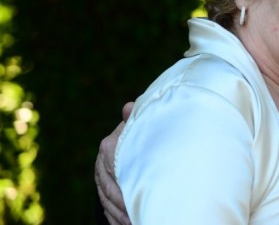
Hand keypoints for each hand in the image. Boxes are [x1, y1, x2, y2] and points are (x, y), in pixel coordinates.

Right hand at [95, 102, 133, 224]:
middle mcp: (101, 164)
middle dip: (123, 207)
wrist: (128, 139)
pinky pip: (105, 208)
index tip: (136, 200)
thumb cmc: (138, 132)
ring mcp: (100, 178)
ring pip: (106, 202)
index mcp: (108, 148)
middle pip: (109, 191)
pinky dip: (114, 219)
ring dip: (119, 216)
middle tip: (136, 217)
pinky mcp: (102, 189)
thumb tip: (128, 106)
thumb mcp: (137, 126)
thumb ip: (134, 118)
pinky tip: (125, 224)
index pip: (113, 172)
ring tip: (134, 222)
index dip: (123, 189)